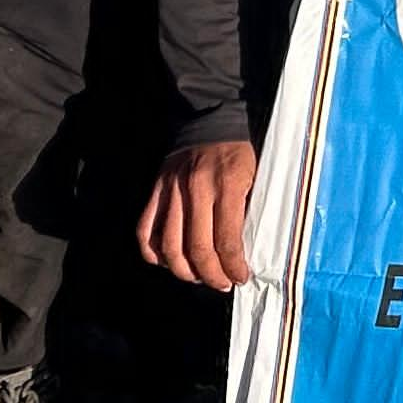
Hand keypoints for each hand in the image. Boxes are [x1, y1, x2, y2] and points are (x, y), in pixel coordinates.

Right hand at [139, 137, 256, 288]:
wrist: (212, 118)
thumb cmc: (240, 152)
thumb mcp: (257, 177)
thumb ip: (248, 212)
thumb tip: (245, 253)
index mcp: (227, 185)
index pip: (226, 240)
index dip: (233, 267)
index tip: (240, 278)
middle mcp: (196, 189)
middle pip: (197, 248)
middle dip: (211, 275)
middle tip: (221, 283)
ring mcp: (171, 190)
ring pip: (169, 246)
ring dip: (184, 271)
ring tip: (198, 277)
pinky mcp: (156, 189)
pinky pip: (146, 230)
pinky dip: (154, 253)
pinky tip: (169, 261)